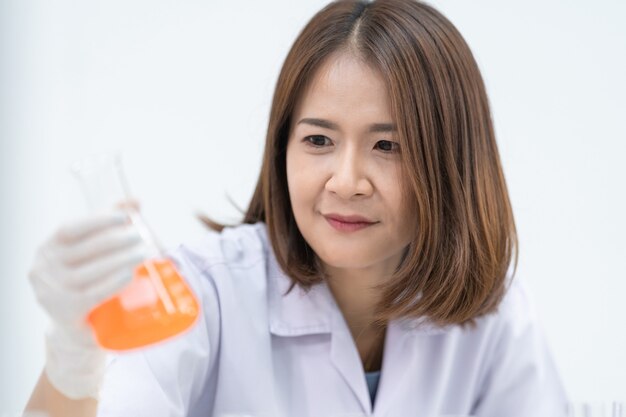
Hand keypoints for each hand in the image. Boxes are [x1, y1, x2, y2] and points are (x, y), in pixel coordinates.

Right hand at [29, 209, 147, 398]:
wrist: (77, 328)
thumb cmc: (87, 281)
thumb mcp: (92, 253)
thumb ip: (109, 225)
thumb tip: (135, 200)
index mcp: (48, 249)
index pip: (69, 229)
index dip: (98, 220)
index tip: (124, 216)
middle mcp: (44, 269)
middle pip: (84, 249)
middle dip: (117, 240)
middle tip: (141, 236)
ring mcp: (52, 292)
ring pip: (89, 272)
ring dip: (120, 260)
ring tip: (142, 254)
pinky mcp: (65, 312)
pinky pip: (92, 294)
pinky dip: (113, 283)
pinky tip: (130, 275)